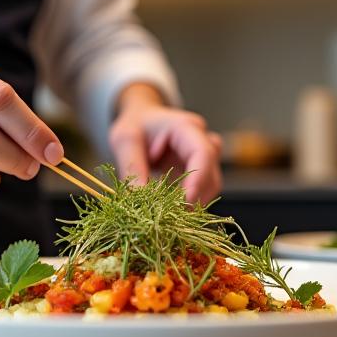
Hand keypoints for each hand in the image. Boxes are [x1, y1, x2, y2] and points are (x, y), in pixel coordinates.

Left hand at [107, 84, 221, 204]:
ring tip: (166, 213)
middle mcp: (202, 141)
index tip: (185, 202)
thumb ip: (132, 167)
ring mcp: (204, 158)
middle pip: (211, 174)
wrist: (142, 120)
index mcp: (186, 127)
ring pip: (210, 186)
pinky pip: (201, 191)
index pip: (203, 153)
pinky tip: (170, 210)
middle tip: (170, 216)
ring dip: (191, 203)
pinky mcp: (200, 172)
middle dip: (194, 197)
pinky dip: (187, 203)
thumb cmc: (135, 124)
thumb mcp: (125, 139)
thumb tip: (139, 198)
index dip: (198, 179)